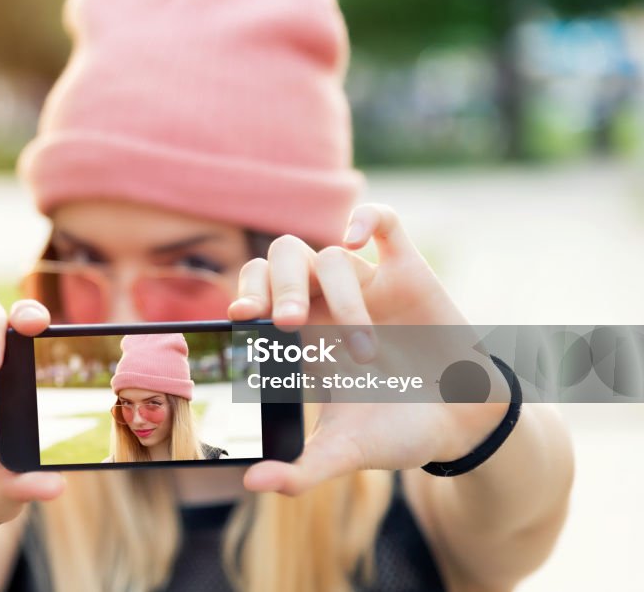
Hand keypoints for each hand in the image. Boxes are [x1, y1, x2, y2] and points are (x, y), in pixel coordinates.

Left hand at [228, 203, 507, 493]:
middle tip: (288, 324)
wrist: (463, 426)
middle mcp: (327, 303)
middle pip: (284, 260)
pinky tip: (354, 237)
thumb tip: (250, 485)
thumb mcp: (345, 452)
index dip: (244, 292)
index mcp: (302, 335)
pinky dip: (366, 218)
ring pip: (331, 256)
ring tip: (360, 350)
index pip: (257, 291)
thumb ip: (300, 471)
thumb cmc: (397, 434)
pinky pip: (384, 223)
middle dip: (277, 284)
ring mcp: (367, 284)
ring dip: (340, 297)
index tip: (239, 318)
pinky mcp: (408, 272)